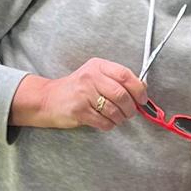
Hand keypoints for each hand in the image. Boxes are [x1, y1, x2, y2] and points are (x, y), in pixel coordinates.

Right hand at [11, 59, 147, 130]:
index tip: (142, 99)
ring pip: (114, 110)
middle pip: (122, 94)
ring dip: (120, 118)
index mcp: (98, 66)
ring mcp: (83, 94)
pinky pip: (103, 121)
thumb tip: (142, 89)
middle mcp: (90, 77)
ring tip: (117, 118)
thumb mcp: (95, 76)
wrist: (48, 99)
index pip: (125, 75)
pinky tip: (105, 122)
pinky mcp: (79, 110)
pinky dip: (109, 125)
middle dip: (130, 108)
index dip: (138, 89)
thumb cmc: (76, 89)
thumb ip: (117, 80)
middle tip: (130, 112)